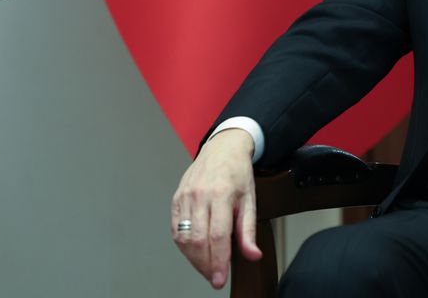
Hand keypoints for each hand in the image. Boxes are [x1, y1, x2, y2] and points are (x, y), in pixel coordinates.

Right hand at [171, 129, 261, 288]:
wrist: (222, 148)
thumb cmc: (238, 173)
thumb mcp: (250, 199)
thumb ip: (249, 230)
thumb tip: (252, 255)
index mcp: (221, 194)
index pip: (217, 235)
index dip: (218, 261)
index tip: (220, 279)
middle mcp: (199, 195)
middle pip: (197, 240)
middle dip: (205, 265)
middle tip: (214, 278)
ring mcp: (184, 196)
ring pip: (183, 238)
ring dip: (194, 259)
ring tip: (207, 268)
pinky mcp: (176, 199)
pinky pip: (175, 229)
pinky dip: (184, 246)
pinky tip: (194, 253)